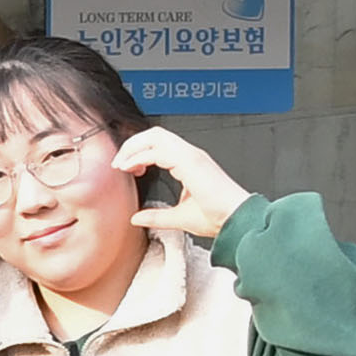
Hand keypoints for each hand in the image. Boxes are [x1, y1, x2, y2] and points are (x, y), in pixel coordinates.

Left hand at [119, 126, 252, 240]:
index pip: (159, 144)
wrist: (236, 220)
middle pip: (154, 134)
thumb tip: (136, 218)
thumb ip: (156, 216)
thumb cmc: (218, 217)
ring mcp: (191, 155)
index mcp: (190, 162)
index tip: (127, 168)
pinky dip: (139, 157)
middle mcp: (190, 154)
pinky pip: (157, 151)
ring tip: (121, 164)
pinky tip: (130, 168)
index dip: (139, 151)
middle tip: (118, 163)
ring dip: (133, 147)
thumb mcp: (178, 217)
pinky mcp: (190, 162)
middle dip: (132, 145)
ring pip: (154, 136)